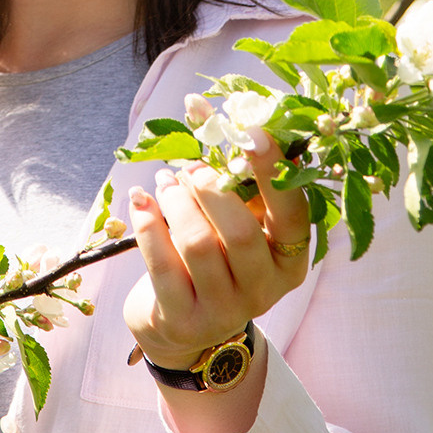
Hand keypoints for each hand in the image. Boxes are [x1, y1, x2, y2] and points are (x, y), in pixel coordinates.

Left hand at [122, 135, 309, 372]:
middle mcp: (265, 289)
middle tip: (190, 167)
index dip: (272, 170)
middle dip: (210, 187)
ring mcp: (224, 310)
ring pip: (198, 244)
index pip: (292, 213)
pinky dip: (147, 224)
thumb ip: (236, 176)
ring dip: (176, 201)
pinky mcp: (183, 320)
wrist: (183, 322)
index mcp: (290, 259)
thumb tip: (211, 111)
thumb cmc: (216, 257)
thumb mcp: (238, 221)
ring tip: (165, 182)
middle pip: (240, 232)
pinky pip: (162, 265)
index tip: (250, 132)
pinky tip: (140, 200)